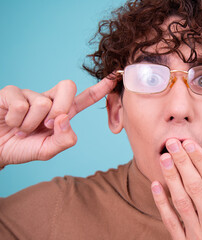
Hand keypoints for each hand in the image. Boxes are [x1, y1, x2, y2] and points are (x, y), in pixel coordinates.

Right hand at [0, 76, 115, 167]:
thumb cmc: (21, 148)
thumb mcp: (46, 150)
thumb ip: (62, 140)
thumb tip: (65, 120)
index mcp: (62, 112)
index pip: (84, 98)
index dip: (99, 89)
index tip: (113, 78)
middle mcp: (48, 99)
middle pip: (68, 87)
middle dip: (61, 108)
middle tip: (47, 126)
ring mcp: (30, 94)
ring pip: (43, 103)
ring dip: (30, 124)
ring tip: (21, 128)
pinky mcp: (11, 93)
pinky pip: (21, 105)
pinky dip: (16, 121)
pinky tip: (9, 122)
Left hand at [151, 139, 201, 239]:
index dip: (200, 160)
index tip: (191, 144)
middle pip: (194, 185)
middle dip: (182, 161)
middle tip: (172, 142)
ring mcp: (196, 233)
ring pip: (180, 200)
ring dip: (171, 177)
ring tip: (163, 158)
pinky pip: (170, 222)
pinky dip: (161, 204)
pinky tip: (155, 186)